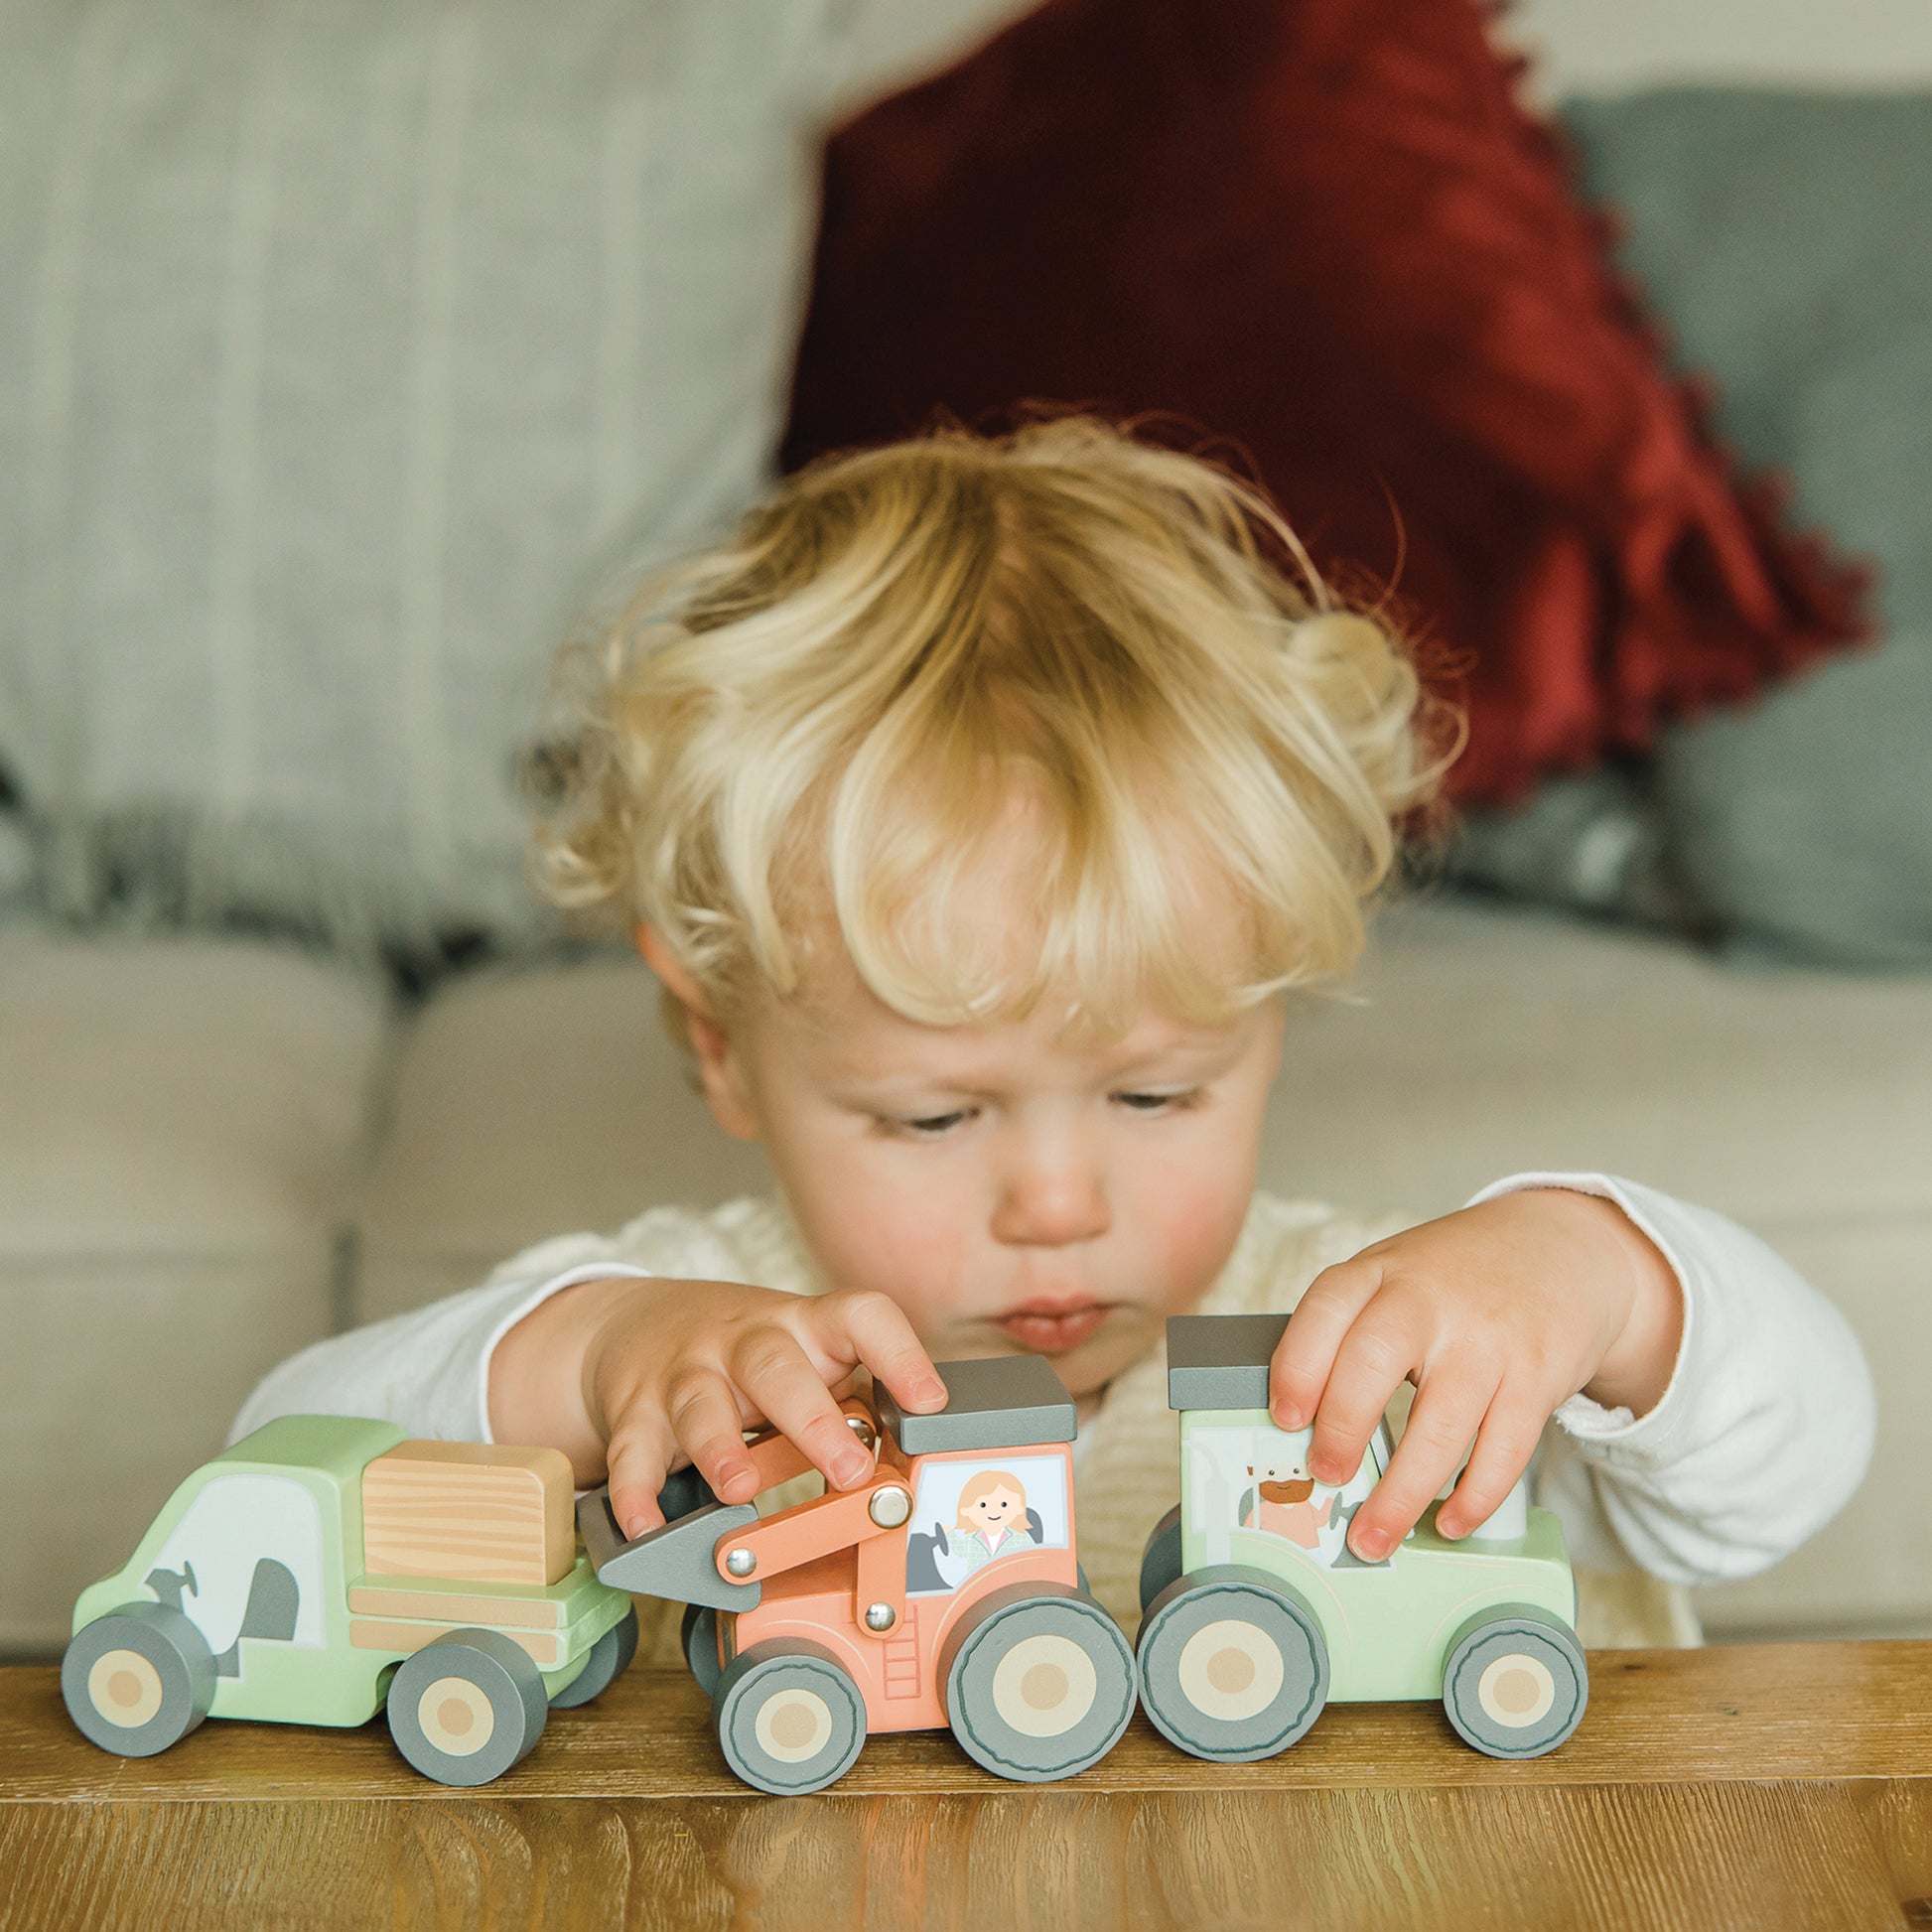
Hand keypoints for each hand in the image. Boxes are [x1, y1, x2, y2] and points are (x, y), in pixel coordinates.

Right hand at [489, 1276, 947, 1537]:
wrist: (639, 1323)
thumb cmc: (750, 1356)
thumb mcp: (806, 1356)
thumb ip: (855, 1399)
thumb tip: (920, 1468)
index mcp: (805, 1327)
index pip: (860, 1316)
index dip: (899, 1353)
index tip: (930, 1401)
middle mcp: (746, 1341)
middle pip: (777, 1366)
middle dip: (813, 1419)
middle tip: (849, 1470)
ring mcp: (687, 1372)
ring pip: (701, 1402)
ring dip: (720, 1447)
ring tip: (743, 1489)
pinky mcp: (636, 1408)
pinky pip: (632, 1449)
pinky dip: (635, 1489)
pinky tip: (646, 1523)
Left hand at [1267, 1190, 1682, 1561]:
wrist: (1559, 1248)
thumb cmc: (1454, 1279)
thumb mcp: (1393, 1276)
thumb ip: (1350, 1331)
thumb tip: (1301, 1429)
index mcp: (1380, 1271)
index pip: (1325, 1310)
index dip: (1298, 1367)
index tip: (1284, 1419)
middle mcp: (1430, 1301)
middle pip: (1373, 1363)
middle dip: (1342, 1429)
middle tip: (1326, 1477)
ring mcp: (1487, 1341)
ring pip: (1441, 1428)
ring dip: (1402, 1495)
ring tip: (1373, 1538)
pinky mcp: (1536, 1378)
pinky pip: (1505, 1451)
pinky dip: (1473, 1498)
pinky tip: (1449, 1523)